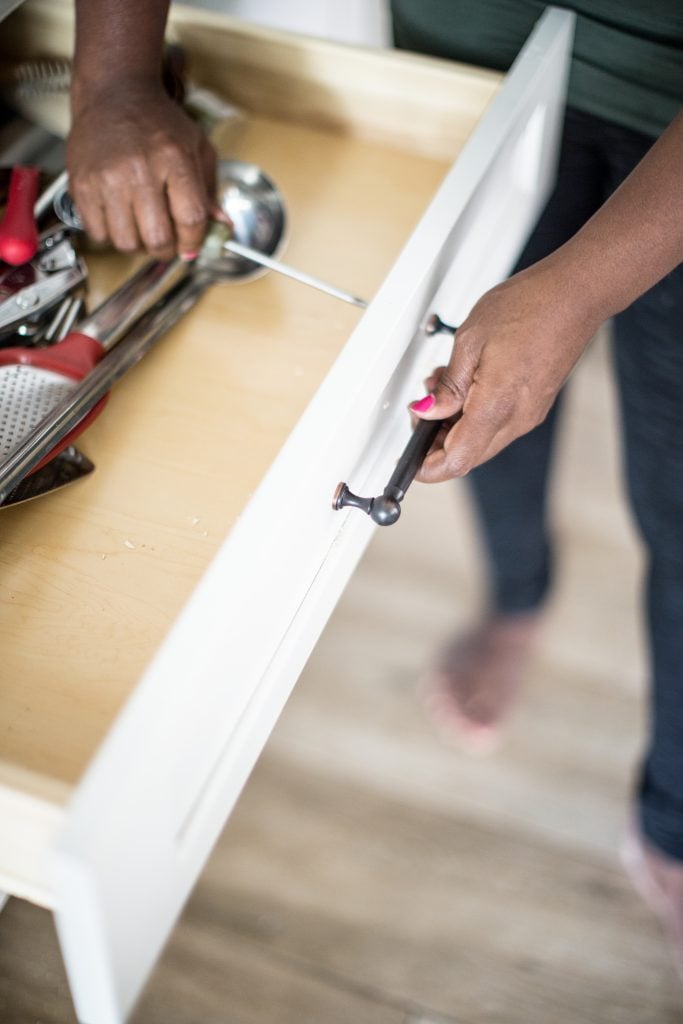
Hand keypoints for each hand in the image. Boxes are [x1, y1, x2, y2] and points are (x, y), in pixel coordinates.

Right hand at [67, 77, 215, 259]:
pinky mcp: (81, 185)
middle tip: (167, 240)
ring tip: (142, 226)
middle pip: (158, 239)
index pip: (191, 220)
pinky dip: (111, 235)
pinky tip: (119, 216)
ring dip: (138, 245)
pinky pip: (99, 234)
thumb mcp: (197, 148)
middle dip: (168, 249)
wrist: (113, 93)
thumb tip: (221, 227)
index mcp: (173, 158)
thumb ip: (210, 190)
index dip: (194, 241)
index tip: (192, 244)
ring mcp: (106, 179)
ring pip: (127, 243)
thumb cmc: (158, 123)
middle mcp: (139, 169)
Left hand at [409, 257, 601, 481]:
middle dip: (438, 440)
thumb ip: (448, 386)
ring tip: (444, 386)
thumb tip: (428, 412)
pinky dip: (475, 413)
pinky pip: (498, 424)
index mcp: (497, 406)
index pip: (457, 460)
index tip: (411, 459)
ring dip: (456, 423)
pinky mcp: (535, 405)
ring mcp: (529, 414)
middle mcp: (517, 418)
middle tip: (423, 408)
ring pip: (482, 440)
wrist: (576, 294)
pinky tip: (467, 384)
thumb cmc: (531, 306)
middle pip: (468, 455)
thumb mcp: (471, 341)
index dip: (429, 467)